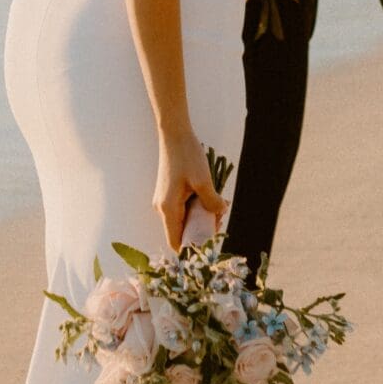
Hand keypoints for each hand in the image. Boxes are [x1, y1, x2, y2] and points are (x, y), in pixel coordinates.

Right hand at [154, 132, 225, 252]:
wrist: (174, 134)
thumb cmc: (187, 156)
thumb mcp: (203, 181)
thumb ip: (212, 202)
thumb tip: (219, 214)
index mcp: (168, 209)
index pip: (176, 242)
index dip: (191, 249)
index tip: (210, 242)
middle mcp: (162, 208)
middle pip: (181, 232)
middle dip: (202, 230)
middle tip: (219, 218)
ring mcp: (164, 200)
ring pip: (183, 220)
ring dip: (201, 217)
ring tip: (218, 206)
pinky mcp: (168, 193)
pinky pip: (183, 209)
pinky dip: (196, 207)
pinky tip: (209, 198)